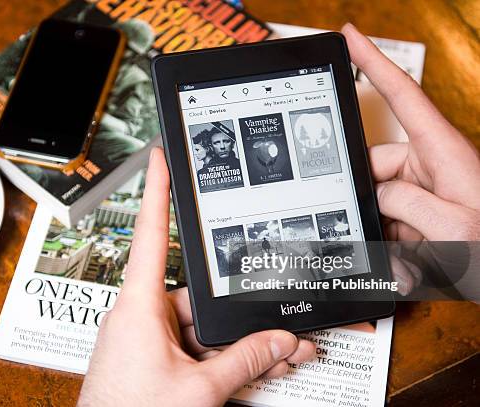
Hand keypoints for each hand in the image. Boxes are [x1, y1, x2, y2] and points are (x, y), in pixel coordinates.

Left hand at [78, 148, 315, 406]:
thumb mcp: (198, 389)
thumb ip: (244, 361)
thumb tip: (279, 341)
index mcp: (139, 306)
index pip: (151, 233)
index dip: (157, 190)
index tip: (160, 158)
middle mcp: (140, 316)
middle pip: (201, 298)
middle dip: (240, 315)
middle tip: (280, 329)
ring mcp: (146, 339)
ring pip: (202, 328)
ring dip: (237, 344)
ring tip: (274, 357)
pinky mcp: (151, 359)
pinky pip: (193, 348)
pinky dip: (220, 358)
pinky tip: (249, 369)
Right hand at [342, 24, 479, 293]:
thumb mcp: (451, 226)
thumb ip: (405, 202)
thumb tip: (376, 191)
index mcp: (441, 151)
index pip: (402, 95)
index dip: (373, 62)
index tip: (351, 37)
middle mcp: (430, 165)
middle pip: (374, 165)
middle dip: (368, 200)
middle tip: (382, 231)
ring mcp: (425, 190)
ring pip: (378, 200)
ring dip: (384, 232)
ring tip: (409, 258)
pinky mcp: (422, 213)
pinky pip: (391, 222)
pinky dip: (393, 247)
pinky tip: (410, 265)